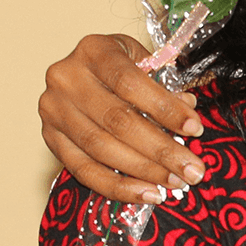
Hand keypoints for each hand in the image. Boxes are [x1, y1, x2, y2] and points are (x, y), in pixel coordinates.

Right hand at [38, 33, 208, 203]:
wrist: (81, 71)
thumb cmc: (122, 65)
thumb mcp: (144, 60)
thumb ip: (165, 85)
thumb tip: (188, 110)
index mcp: (93, 51)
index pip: (131, 83)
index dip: (165, 108)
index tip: (196, 129)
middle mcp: (66, 79)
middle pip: (117, 121)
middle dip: (160, 150)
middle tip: (192, 170)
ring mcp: (53, 111)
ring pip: (101, 149)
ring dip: (144, 171)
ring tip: (175, 183)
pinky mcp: (50, 139)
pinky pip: (83, 170)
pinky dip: (117, 186)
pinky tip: (147, 194)